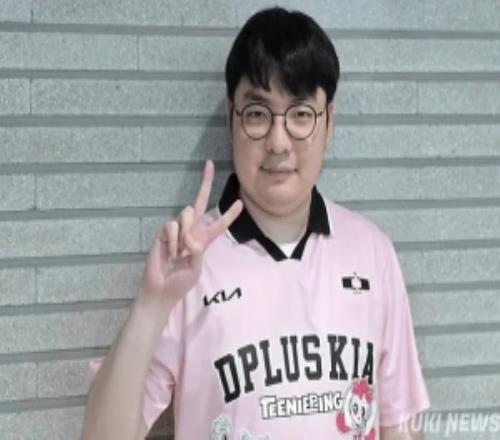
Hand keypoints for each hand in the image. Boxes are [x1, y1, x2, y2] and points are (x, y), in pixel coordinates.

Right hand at [138, 160, 242, 312]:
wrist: (160, 290)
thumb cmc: (180, 283)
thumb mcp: (195, 270)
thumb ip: (197, 252)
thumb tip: (192, 237)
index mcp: (204, 241)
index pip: (219, 224)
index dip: (229, 214)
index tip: (239, 202)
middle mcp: (191, 231)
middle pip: (200, 202)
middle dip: (205, 183)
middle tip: (210, 164)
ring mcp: (177, 230)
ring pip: (186, 213)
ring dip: (185, 233)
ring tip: (180, 253)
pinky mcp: (163, 232)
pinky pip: (171, 225)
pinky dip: (173, 241)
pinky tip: (170, 253)